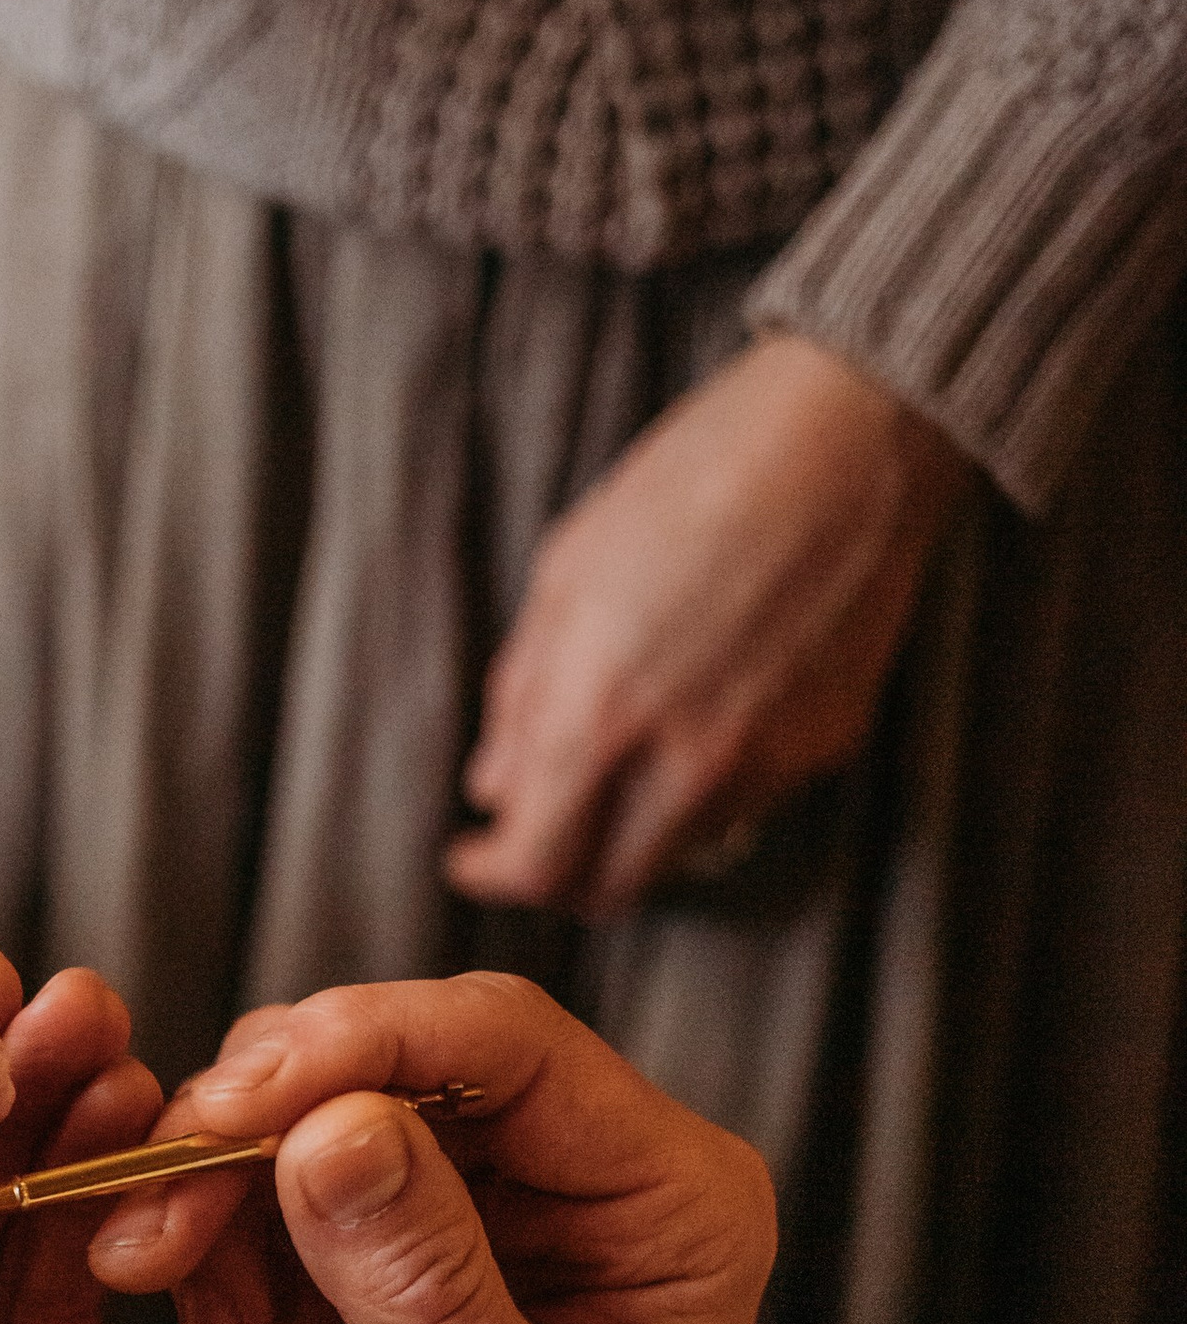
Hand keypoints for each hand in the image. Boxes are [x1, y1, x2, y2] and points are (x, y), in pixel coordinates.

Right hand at [87, 975, 775, 1323]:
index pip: (504, 1044)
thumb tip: (336, 1125)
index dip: (355, 1046)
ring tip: (150, 1276)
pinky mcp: (373, 1265)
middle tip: (151, 1208)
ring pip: (304, 1112)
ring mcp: (469, 1216)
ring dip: (208, 1179)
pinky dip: (207, 1240)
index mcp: (664, 1201)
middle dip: (251, 1117)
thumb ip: (428, 1290)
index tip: (225, 1110)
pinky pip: (263, 1192)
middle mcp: (575, 1180)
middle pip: (387, 1056)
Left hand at [447, 334, 974, 917]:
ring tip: (621, 762)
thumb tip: (493, 787)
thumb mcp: (569, 571)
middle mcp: (683, 762)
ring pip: (676, 856)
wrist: (851, 436)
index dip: (493, 872)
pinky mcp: (825, 748)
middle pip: (605, 888)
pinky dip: (702, 792)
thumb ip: (523, 695)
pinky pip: (744, 807)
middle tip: (537, 833)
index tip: (473, 854)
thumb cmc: (693, 479)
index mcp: (599, 714)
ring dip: (633, 832)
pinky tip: (698, 718)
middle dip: (559, 871)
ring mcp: (764, 764)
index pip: (535, 863)